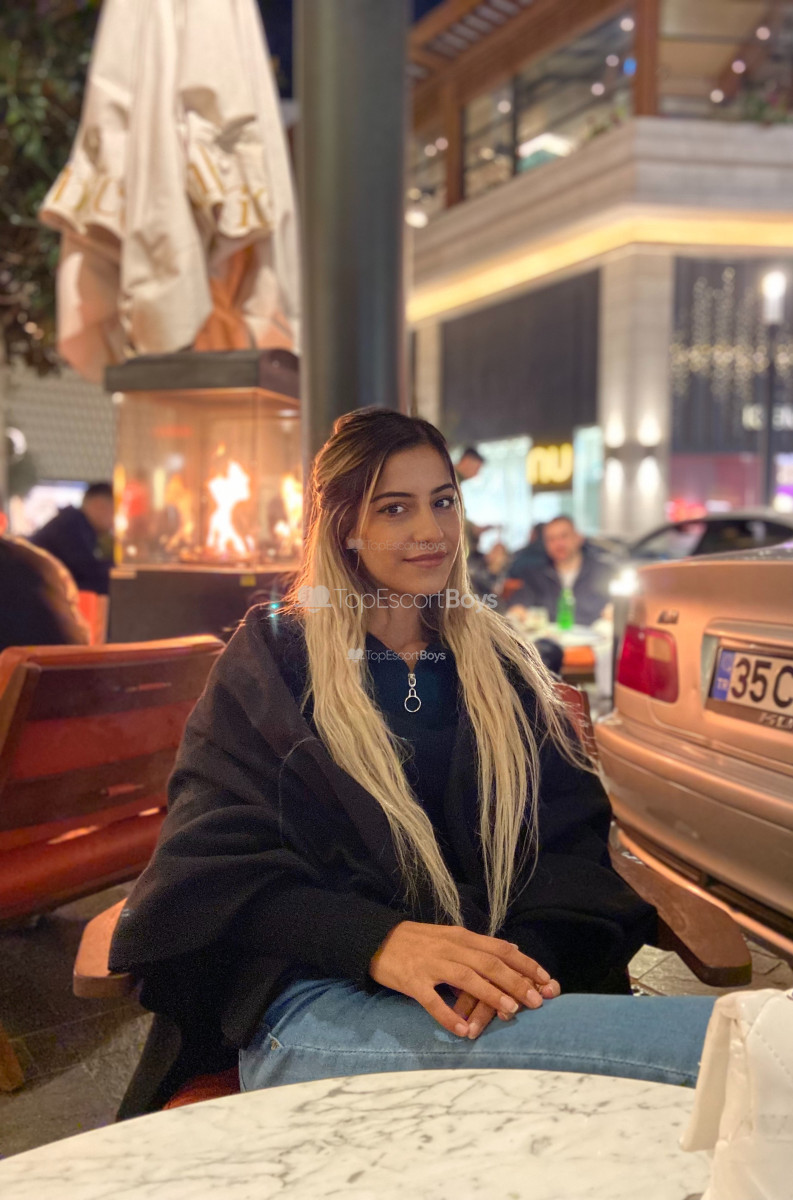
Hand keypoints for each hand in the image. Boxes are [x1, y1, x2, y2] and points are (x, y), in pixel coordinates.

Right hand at [368, 921, 559, 1037]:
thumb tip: (512, 950)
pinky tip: (463, 1031)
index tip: (547, 980)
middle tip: (538, 1001)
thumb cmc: (418, 942)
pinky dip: (448, 1016)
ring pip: (466, 977)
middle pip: (488, 963)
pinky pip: (432, 1000)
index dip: (525, 964)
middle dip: (516, 981)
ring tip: (511, 1011)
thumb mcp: (450, 936)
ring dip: (490, 994)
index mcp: (461, 937)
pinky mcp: (412, 981)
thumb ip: (479, 945)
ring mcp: (430, 964)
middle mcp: (449, 948)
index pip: (500, 949)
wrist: (377, 939)